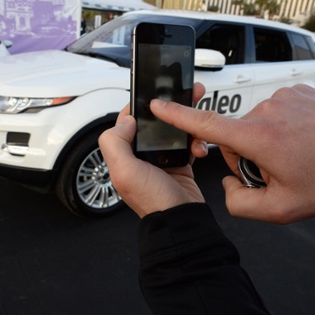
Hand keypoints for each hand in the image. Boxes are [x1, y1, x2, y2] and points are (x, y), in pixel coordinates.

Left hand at [98, 85, 207, 217]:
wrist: (181, 220)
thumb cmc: (153, 201)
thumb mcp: (124, 171)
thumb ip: (115, 142)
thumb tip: (125, 120)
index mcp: (124, 155)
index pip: (127, 122)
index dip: (139, 107)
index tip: (154, 94)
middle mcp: (140, 156)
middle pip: (152, 123)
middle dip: (168, 110)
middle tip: (183, 96)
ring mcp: (160, 160)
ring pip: (172, 130)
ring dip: (185, 124)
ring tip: (196, 120)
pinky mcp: (179, 163)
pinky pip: (187, 143)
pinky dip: (195, 141)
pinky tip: (199, 147)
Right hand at [149, 84, 314, 222]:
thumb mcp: (281, 210)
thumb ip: (239, 203)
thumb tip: (229, 183)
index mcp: (259, 138)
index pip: (206, 124)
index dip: (177, 115)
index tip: (158, 105)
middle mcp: (267, 111)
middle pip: (234, 136)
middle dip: (247, 155)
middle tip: (278, 171)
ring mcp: (283, 97)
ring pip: (255, 124)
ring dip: (266, 142)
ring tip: (296, 156)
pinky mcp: (296, 90)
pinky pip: (274, 112)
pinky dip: (282, 128)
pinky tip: (303, 140)